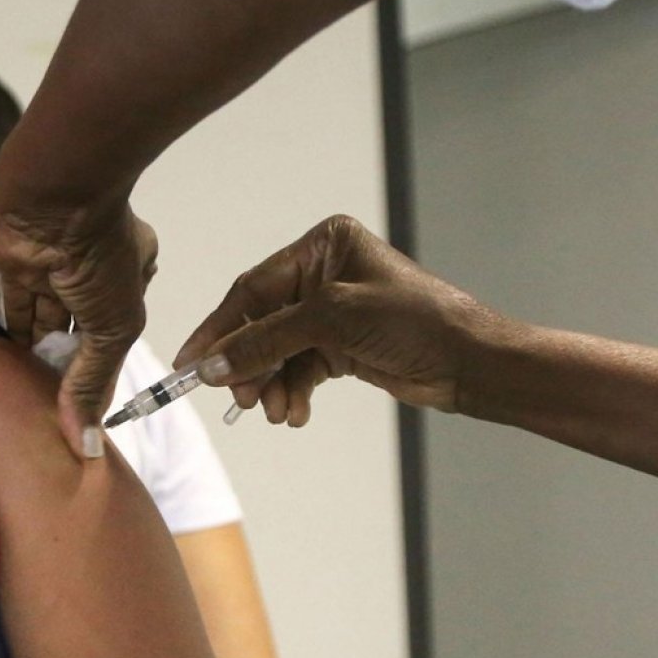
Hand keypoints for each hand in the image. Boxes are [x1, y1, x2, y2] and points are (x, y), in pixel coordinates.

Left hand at [0, 195, 157, 455]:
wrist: (57, 202)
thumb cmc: (103, 260)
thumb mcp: (114, 328)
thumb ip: (94, 381)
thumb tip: (86, 442)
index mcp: (133, 282)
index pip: (116, 338)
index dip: (103, 375)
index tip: (88, 419)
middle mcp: (96, 278)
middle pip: (82, 333)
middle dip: (71, 368)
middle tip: (55, 414)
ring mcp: (56, 272)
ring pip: (48, 324)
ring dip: (40, 357)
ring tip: (29, 401)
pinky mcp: (19, 268)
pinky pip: (17, 309)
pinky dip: (13, 338)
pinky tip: (6, 370)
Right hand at [174, 215, 493, 425]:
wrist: (468, 362)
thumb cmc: (416, 321)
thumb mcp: (334, 321)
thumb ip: (268, 340)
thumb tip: (213, 364)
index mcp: (323, 246)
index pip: (254, 288)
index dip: (219, 327)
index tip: (190, 363)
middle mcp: (325, 274)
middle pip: (262, 322)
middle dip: (249, 363)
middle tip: (238, 398)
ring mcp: (334, 312)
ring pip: (278, 351)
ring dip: (271, 383)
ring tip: (277, 411)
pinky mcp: (344, 345)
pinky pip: (300, 368)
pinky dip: (293, 391)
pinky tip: (296, 411)